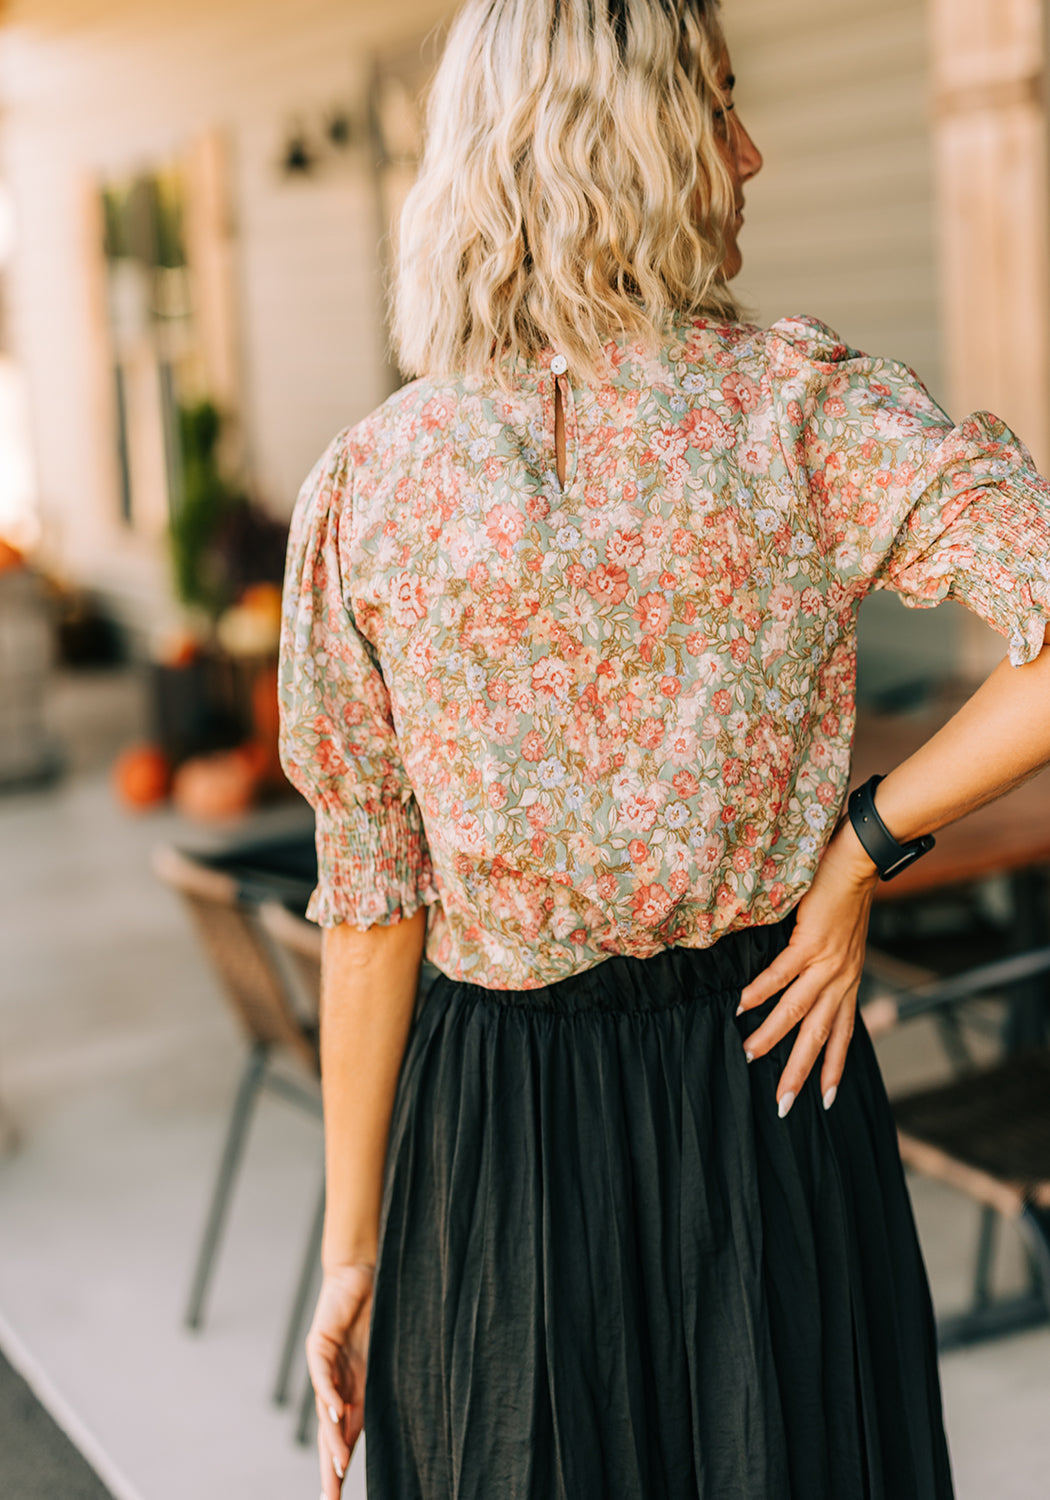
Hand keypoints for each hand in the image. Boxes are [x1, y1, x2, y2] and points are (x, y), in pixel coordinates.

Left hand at [306, 1262, 374, 1495]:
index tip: (337, 1495)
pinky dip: (331, 1394)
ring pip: (326, 1411)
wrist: (357, 1274)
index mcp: (351, 1391)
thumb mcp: (381, 1356)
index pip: (343, 1436)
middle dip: (330, 1467)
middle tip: (330, 1498)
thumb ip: (380, 1384)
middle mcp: (334, 1384)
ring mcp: (325, 1366)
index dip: (340, 1464)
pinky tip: (337, 1413)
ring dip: (333, 1439)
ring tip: (338, 1466)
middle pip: (329, 1434)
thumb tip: (393, 1413)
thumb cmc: (373, 1312)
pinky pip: (324, 1375)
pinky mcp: (320, 1344)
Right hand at [736, 819, 879, 1115]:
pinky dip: (761, 992)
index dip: (835, 1069)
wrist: (860, 861)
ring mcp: (827, 963)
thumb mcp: (845, 940)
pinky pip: (781, 975)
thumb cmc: (847, 894)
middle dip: (800, 1073)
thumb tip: (801, 976)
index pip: (843, 1035)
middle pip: (819, 1037)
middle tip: (783, 1105)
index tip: (826, 1101)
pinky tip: (743, 1007)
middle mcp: (842, 980)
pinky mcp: (811, 943)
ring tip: (749, 1055)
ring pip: (797, 1011)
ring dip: (772, 1037)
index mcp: (850, 982)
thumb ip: (825, 962)